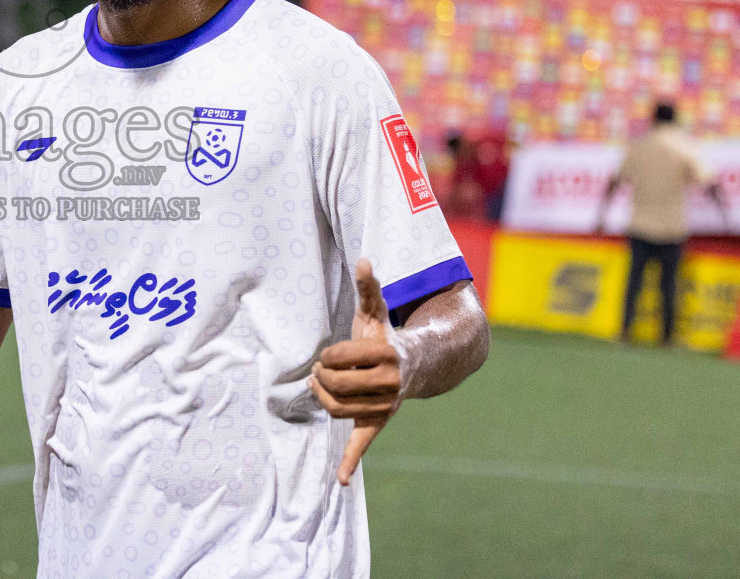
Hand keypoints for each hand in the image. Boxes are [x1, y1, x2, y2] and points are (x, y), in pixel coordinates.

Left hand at [310, 258, 409, 485]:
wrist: (419, 365)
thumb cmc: (387, 336)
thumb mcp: (377, 312)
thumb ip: (368, 288)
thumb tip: (362, 260)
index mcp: (386, 354)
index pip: (341, 357)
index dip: (329, 355)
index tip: (328, 354)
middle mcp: (389, 383)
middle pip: (337, 384)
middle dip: (322, 376)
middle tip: (320, 369)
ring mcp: (385, 405)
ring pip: (339, 409)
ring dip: (324, 398)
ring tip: (321, 385)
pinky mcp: (379, 421)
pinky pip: (365, 443)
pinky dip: (351, 462)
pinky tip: (340, 480)